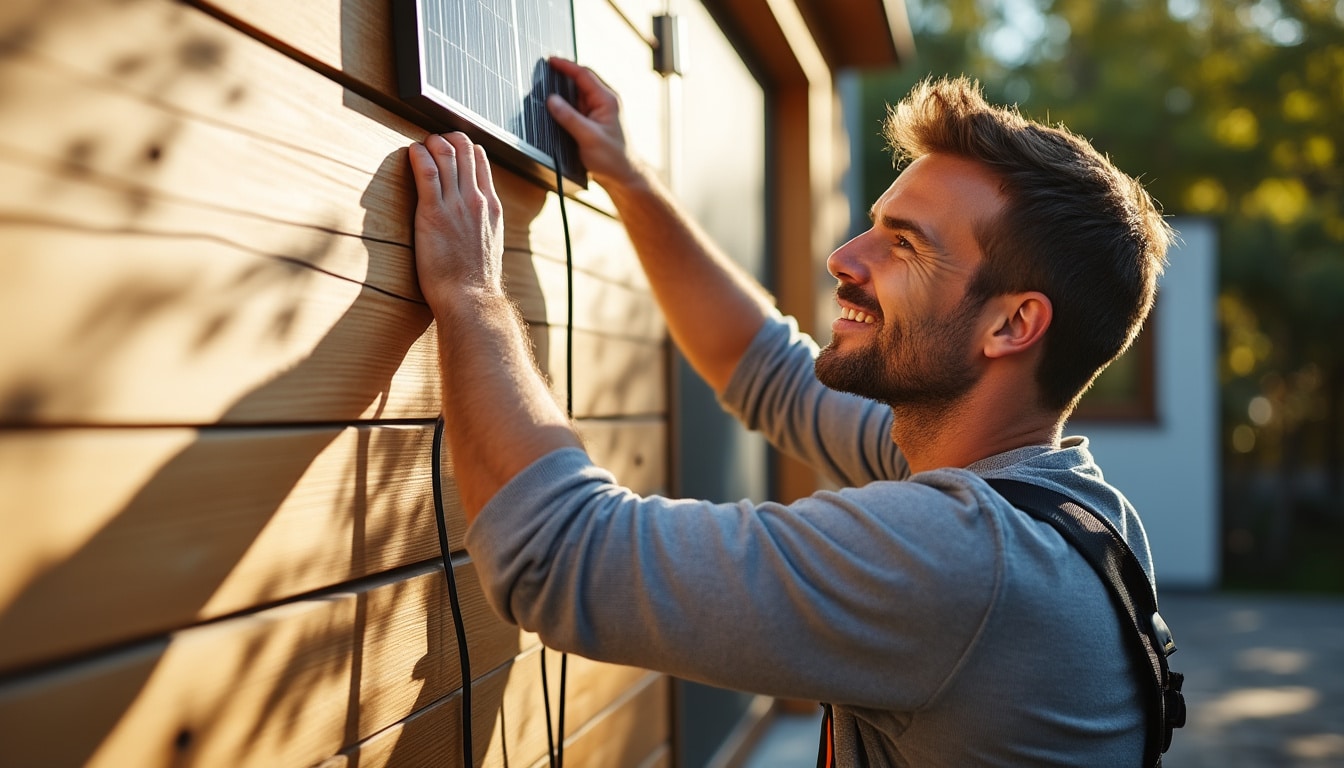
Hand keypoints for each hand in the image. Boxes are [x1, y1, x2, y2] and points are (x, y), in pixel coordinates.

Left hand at [408, 132, 504, 311]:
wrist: (471, 298)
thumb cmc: (475, 282)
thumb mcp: (490, 246)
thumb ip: (483, 225)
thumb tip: (475, 222)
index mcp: (491, 207)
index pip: (481, 160)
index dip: (464, 146)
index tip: (450, 147)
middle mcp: (476, 199)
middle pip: (464, 149)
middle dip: (446, 138)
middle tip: (431, 141)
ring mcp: (456, 204)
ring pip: (446, 153)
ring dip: (430, 142)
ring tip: (419, 146)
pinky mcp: (433, 212)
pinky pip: (426, 170)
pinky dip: (417, 154)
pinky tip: (410, 153)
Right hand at [546, 57, 642, 187]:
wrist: (623, 176)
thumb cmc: (613, 158)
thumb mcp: (588, 137)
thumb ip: (569, 118)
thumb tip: (551, 100)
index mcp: (607, 100)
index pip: (584, 74)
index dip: (566, 66)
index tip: (550, 60)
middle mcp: (604, 102)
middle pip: (580, 81)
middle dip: (562, 76)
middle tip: (543, 72)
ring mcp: (598, 111)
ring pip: (577, 94)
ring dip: (562, 92)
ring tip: (544, 89)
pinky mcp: (593, 121)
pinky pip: (576, 107)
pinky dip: (565, 105)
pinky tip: (554, 108)